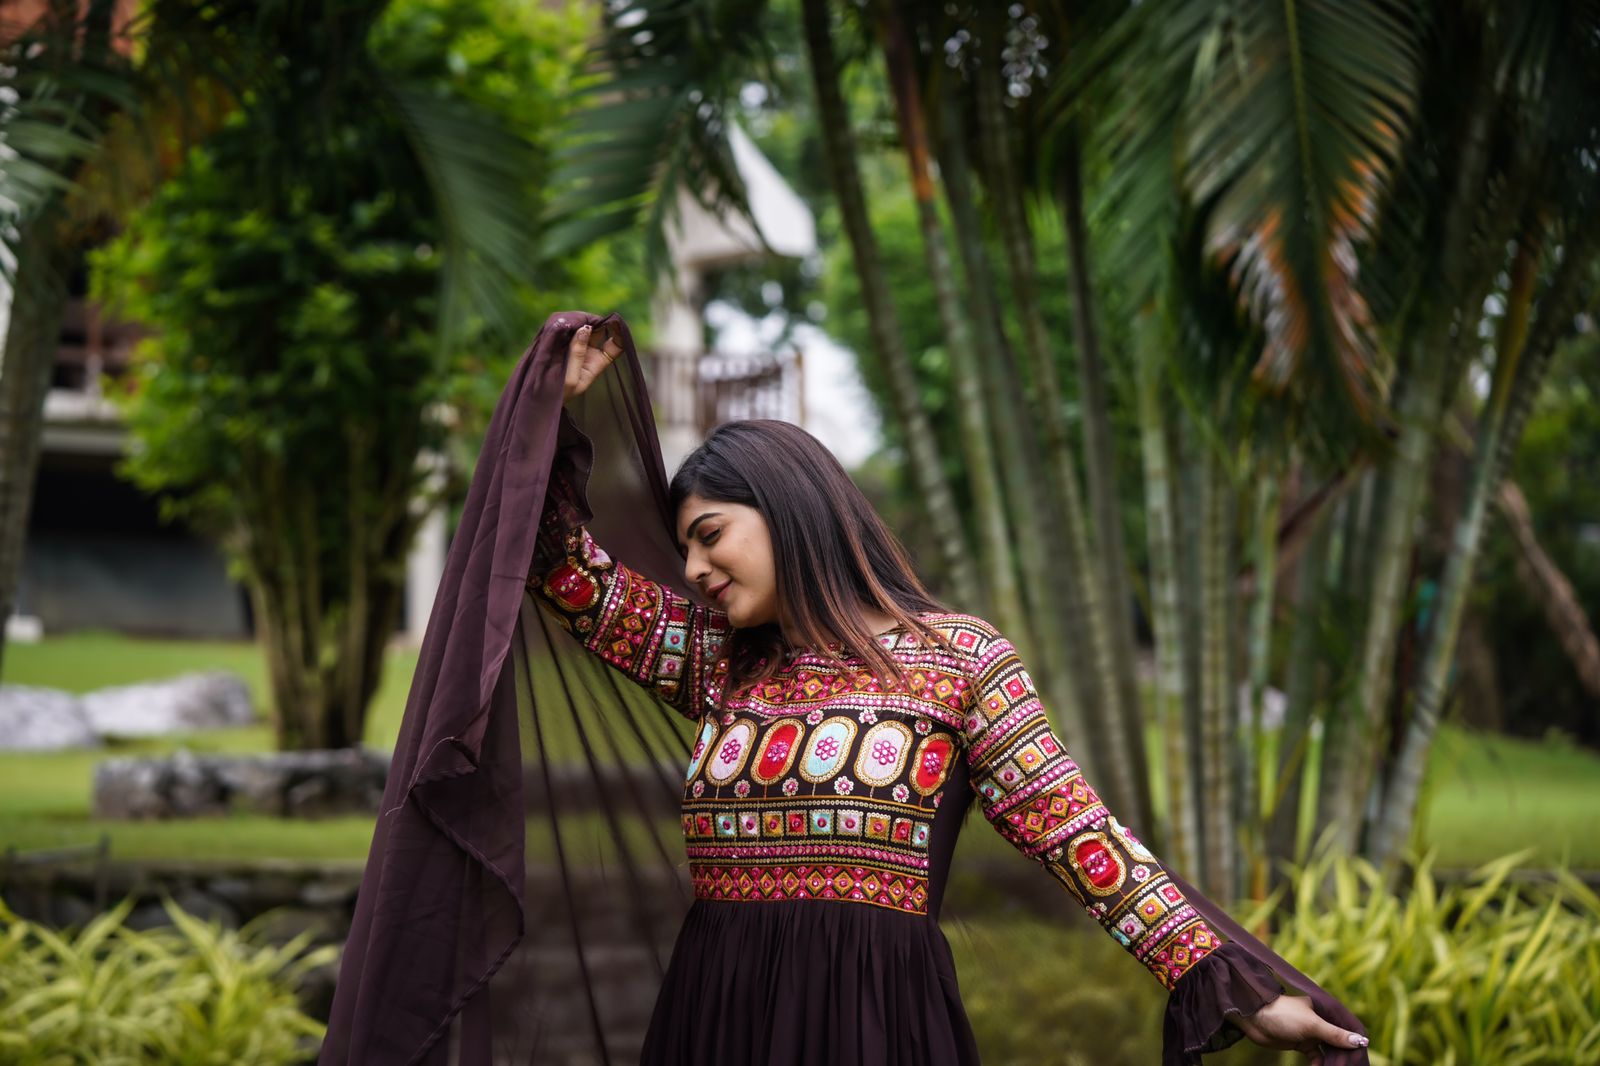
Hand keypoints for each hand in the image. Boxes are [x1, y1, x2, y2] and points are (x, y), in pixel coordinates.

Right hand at [563, 321, 623, 401]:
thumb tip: (585, 328)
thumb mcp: (571, 377)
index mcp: (598, 362)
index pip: (616, 344)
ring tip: (569, 321)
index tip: (614, 322)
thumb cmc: (560, 393)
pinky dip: (567, 324)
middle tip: (581, 319)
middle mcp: (590, 352)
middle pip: (599, 330)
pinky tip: (562, 323)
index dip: (618, 332)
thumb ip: (578, 353)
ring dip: (579, 321)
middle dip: (594, 322)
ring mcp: (577, 346)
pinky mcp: (563, 342)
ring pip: (584, 327)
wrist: (542, 396)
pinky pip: (569, 329)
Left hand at [1231, 994, 1369, 1062]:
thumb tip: (1361, 1042)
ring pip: (1329, 1051)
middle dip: (1345, 1055)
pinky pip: (1317, 1057)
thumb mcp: (1312, 1025)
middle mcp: (1321, 1021)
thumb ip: (1335, 1034)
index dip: (1356, 1042)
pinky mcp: (1302, 1043)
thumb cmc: (1283, 1015)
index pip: (1348, 1028)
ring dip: (1333, 1062)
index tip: (1362, 1057)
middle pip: (1340, 1041)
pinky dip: (1320, 1064)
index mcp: (1325, 1010)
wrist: (1254, 1019)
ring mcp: (1311, 1033)